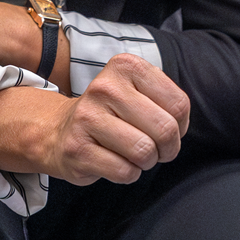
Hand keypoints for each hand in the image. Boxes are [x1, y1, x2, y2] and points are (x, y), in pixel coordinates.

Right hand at [0, 54, 188, 184]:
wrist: (59, 131)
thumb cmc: (111, 115)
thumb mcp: (139, 92)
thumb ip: (167, 102)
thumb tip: (179, 127)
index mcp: (125, 66)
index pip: (179, 104)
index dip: (180, 125)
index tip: (161, 126)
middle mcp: (104, 86)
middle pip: (165, 130)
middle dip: (167, 148)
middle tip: (153, 147)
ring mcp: (87, 117)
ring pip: (145, 152)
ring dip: (146, 162)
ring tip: (132, 154)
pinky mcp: (77, 148)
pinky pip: (125, 171)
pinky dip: (128, 173)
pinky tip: (113, 161)